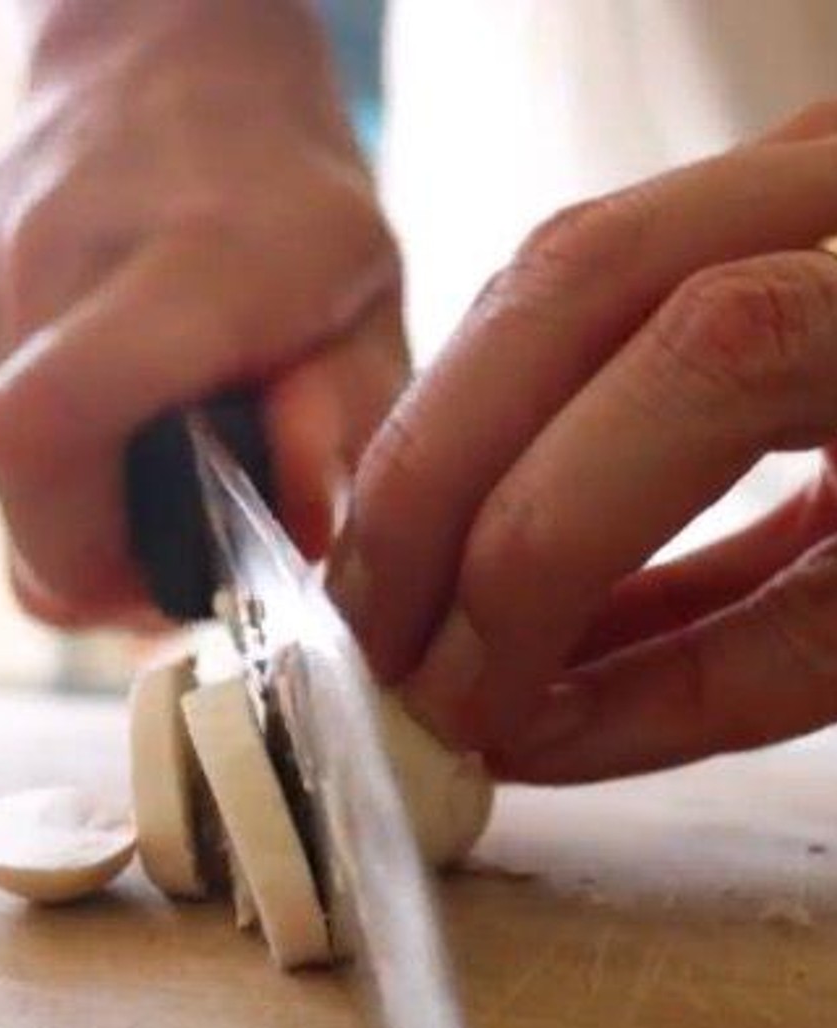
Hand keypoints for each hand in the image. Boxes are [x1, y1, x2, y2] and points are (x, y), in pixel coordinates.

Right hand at [0, 0, 406, 626]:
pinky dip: (48, 469)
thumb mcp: (368, 301)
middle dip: (102, 561)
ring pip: (2, 495)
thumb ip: (348, 429)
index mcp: (179, 265)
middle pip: (24, 510)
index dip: (101, 559)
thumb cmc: (281, 194)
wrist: (157, 64)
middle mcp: (40, 273)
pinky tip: (108, 408)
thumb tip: (290, 546)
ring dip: (80, 512)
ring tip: (153, 444)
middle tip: (180, 531)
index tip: (182, 571)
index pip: (45, 436)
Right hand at [328, 100, 836, 781]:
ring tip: (388, 595)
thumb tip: (513, 726)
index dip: (543, 545)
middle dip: (431, 481)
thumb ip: (719, 672)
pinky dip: (493, 423)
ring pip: (545, 273)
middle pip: (571, 279)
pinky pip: (567, 303)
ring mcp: (783, 175)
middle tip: (371, 638)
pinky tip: (452, 534)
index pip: (706, 367)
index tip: (467, 697)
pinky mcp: (722, 212)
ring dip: (437, 449)